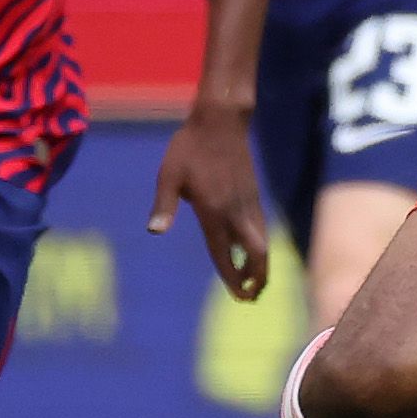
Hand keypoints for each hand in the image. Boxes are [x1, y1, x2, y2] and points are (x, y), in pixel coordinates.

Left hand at [151, 103, 268, 298]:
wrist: (221, 121)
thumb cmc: (189, 147)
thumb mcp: (169, 174)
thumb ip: (164, 205)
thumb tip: (154, 231)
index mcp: (213, 210)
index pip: (224, 252)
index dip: (231, 277)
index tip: (238, 295)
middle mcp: (235, 210)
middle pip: (256, 253)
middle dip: (257, 277)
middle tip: (251, 296)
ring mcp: (248, 202)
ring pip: (262, 241)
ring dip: (260, 264)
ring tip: (254, 281)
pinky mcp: (253, 194)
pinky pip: (260, 227)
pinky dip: (258, 245)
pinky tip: (250, 249)